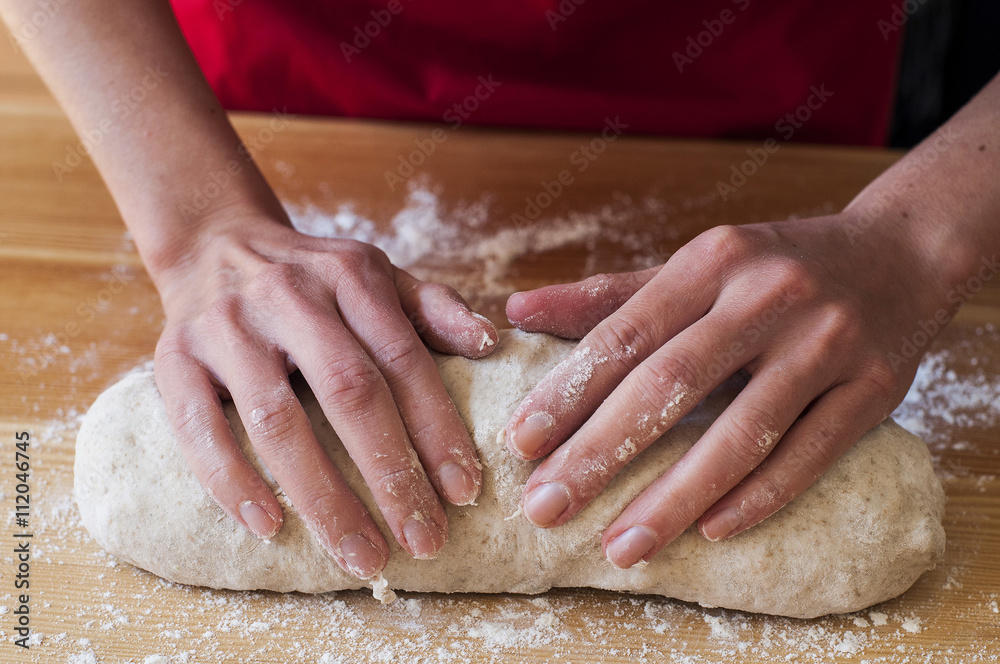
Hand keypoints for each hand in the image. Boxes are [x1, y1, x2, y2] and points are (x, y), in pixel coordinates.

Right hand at [152, 210, 496, 578]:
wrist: (215, 242)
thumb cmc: (313, 277)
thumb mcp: (377, 274)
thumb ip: (432, 308)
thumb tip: (488, 344)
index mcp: (350, 277)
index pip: (403, 359)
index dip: (436, 428)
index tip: (465, 491)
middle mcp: (289, 298)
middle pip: (349, 393)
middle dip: (391, 475)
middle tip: (423, 542)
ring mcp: (226, 328)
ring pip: (278, 421)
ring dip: (322, 496)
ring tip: (361, 554)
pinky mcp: (174, 357)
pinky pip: (198, 427)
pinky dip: (231, 481)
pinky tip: (269, 526)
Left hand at [502, 214, 942, 567]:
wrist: (902, 252)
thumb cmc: (775, 267)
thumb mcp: (696, 266)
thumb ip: (609, 296)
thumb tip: (518, 311)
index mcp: (713, 260)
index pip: (626, 334)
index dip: (569, 392)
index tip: (521, 445)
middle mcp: (769, 295)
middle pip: (670, 385)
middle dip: (600, 454)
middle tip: (545, 508)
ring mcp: (827, 341)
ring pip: (741, 433)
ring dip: (675, 498)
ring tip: (621, 547)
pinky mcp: (876, 386)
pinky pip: (810, 454)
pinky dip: (759, 497)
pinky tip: (711, 530)